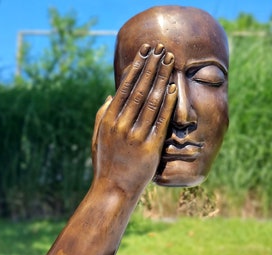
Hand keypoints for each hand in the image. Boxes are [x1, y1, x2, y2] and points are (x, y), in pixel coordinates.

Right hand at [92, 43, 176, 195]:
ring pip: (152, 101)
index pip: (125, 88)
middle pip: (140, 89)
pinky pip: (162, 121)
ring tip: (169, 62)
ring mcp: (136, 136)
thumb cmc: (105, 163)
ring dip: (162, 79)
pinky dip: (169, 103)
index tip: (145, 52)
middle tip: (161, 48)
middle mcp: (121, 125)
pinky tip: (174, 88)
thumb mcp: (97, 137)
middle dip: (152, 66)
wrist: (113, 190)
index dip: (136, 68)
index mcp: (108, 120)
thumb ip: (101, 114)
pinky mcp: (150, 148)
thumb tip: (110, 95)